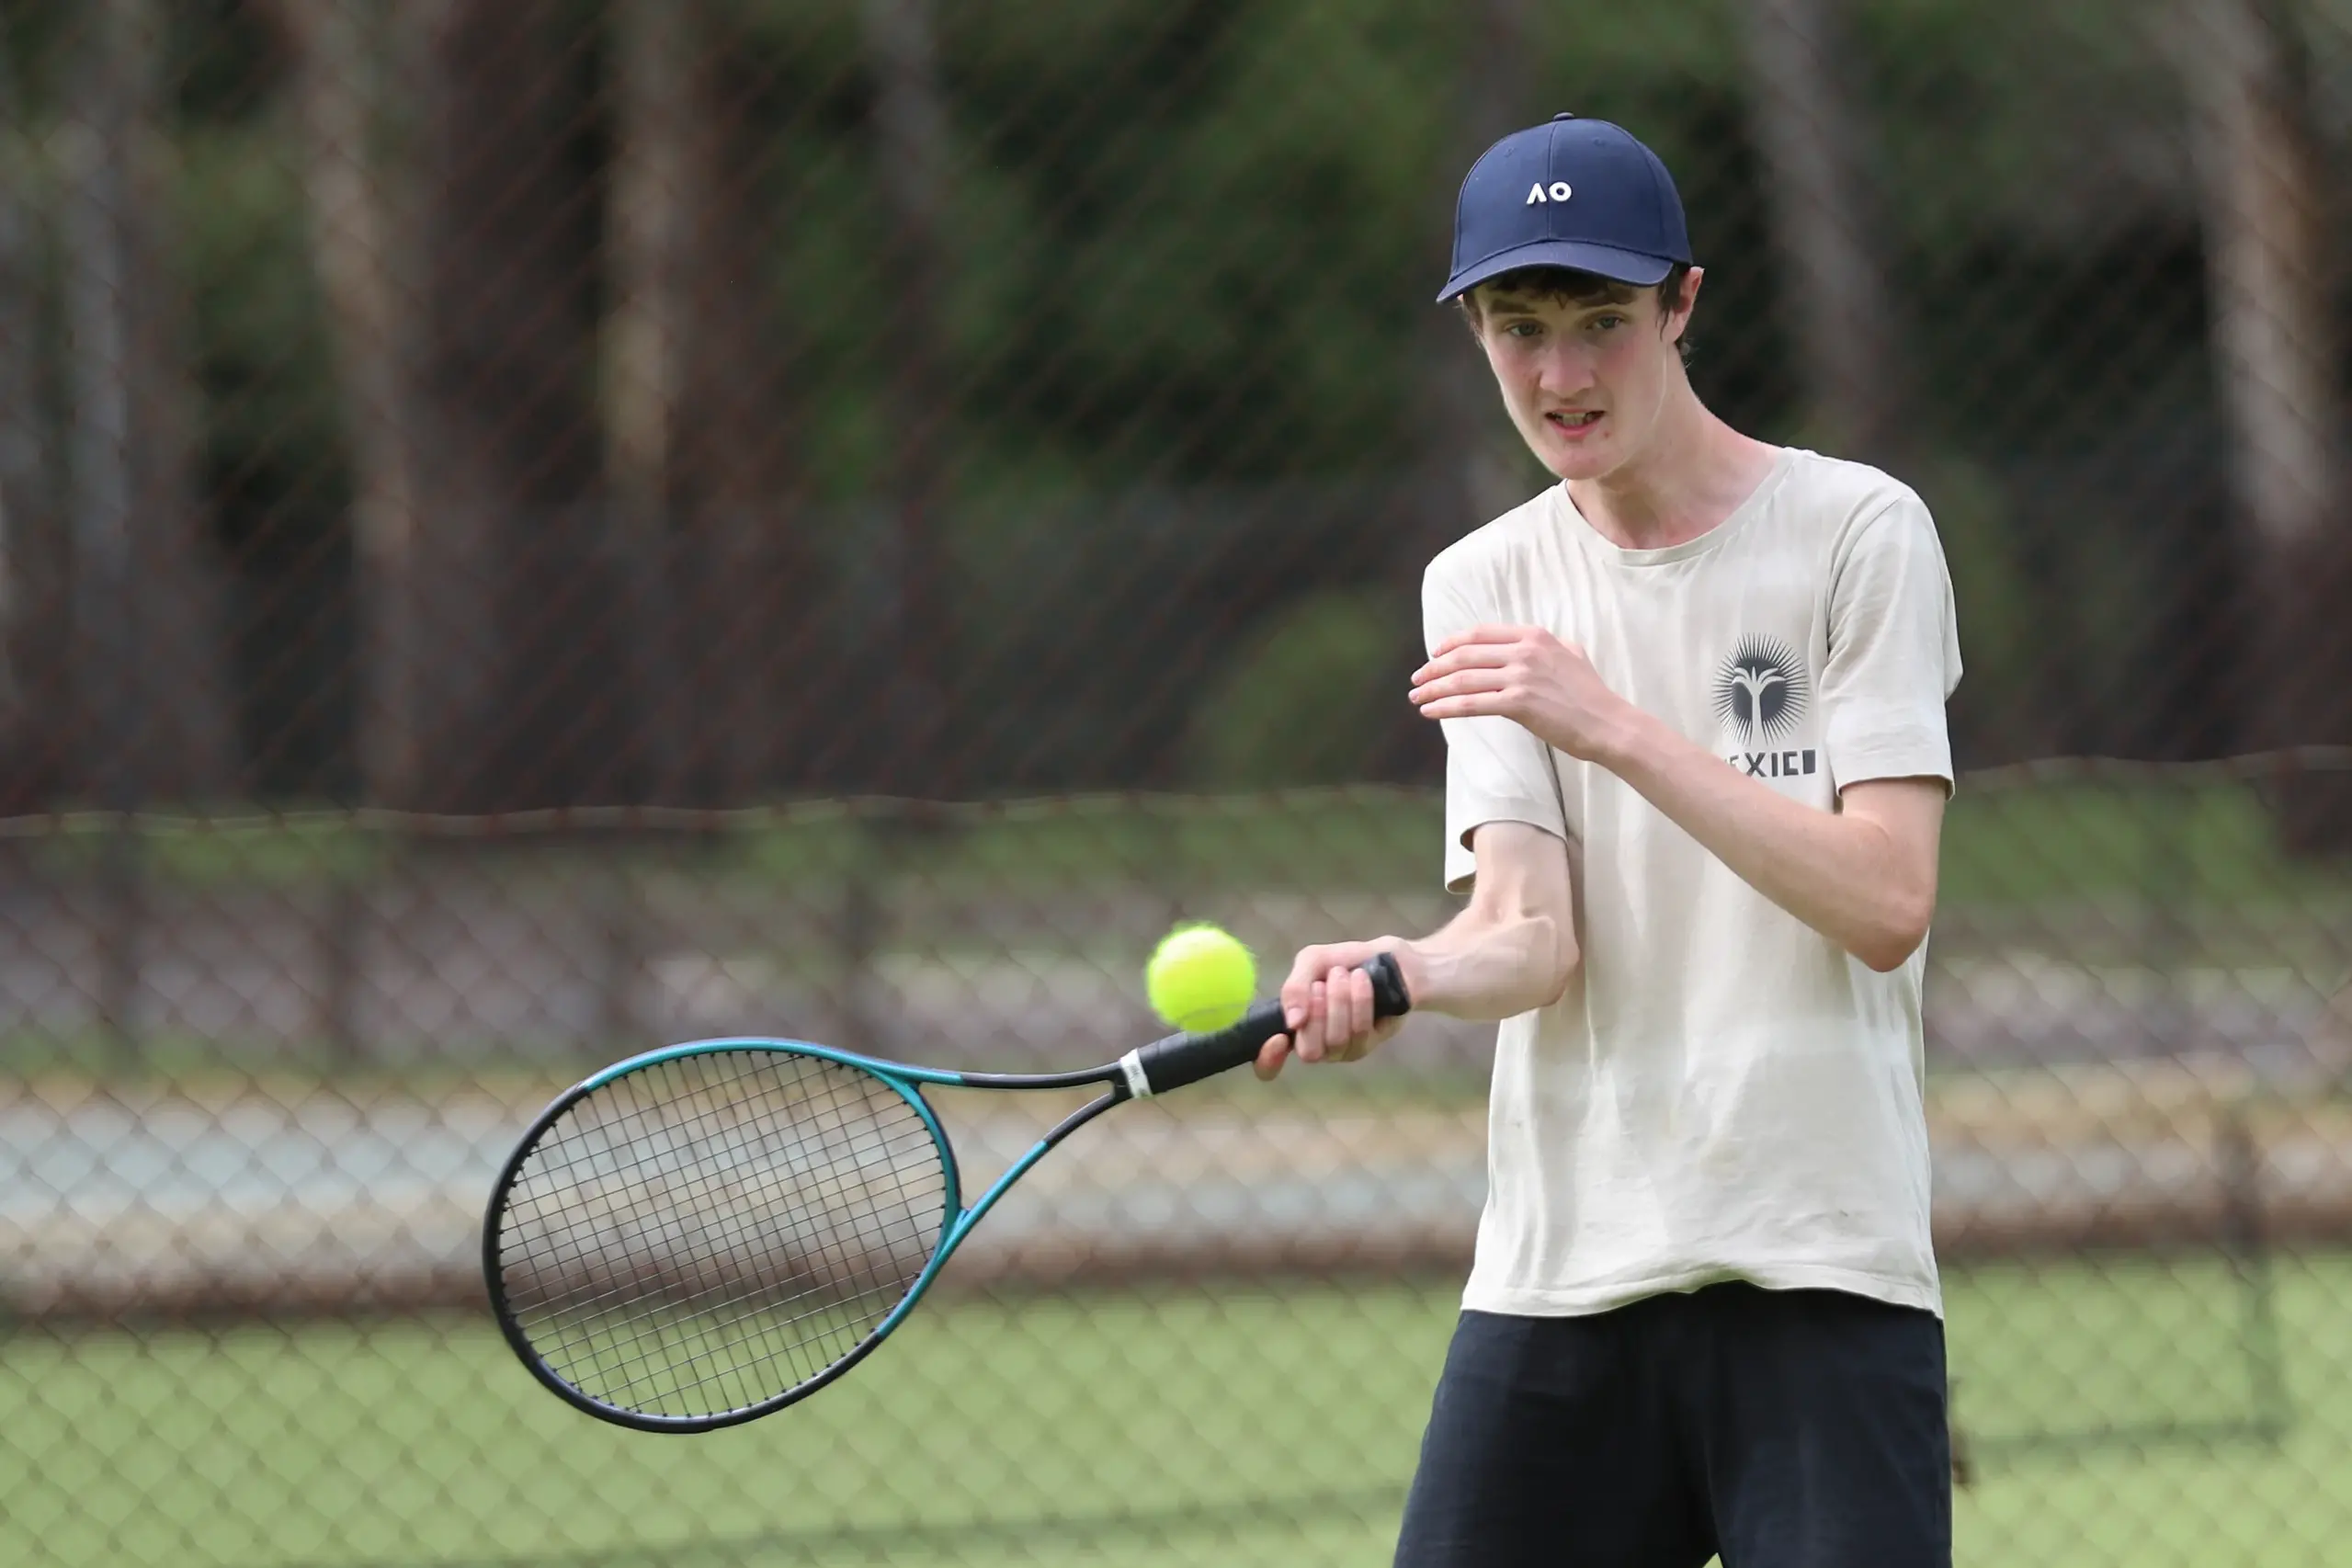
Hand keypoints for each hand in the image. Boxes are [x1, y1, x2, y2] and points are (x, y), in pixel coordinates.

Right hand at [1254, 940, 1411, 1079]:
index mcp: (1293, 1026)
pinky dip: (1359, 1001)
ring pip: (1336, 1041)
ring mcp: (1343, 1048)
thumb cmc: (1345, 962)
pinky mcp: (1369, 1044)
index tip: (1278, 1038)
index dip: (1268, 1059)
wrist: (1389, 958)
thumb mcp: (1312, 962)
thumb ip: (1295, 987)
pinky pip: (1360, 1032)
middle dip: (1317, 1014)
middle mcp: (1316, 1044)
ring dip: (1340, 1002)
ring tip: (1345, 974)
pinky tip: (1362, 981)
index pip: (1268, 1064)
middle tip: (1322, 985)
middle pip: (1308, 1051)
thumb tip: (1292, 1021)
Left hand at [1411, 624, 1634, 761]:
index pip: (1480, 633)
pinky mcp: (1518, 704)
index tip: (1435, 654)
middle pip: (1465, 655)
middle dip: (1434, 667)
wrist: (1607, 722)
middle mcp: (1524, 652)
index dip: (1451, 643)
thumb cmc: (1590, 694)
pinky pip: (1471, 704)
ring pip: (1463, 680)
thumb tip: (1532, 645)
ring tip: (1416, 697)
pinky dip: (1445, 708)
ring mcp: (1521, 676)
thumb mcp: (1572, 654)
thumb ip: (1548, 646)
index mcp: (1534, 636)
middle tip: (1417, 679)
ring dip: (1433, 688)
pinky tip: (1430, 712)